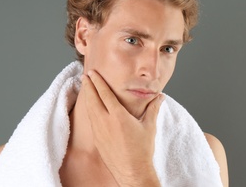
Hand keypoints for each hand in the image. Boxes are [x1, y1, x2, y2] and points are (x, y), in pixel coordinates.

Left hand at [81, 70, 163, 185]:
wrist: (132, 172)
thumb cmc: (141, 151)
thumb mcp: (149, 126)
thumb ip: (153, 108)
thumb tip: (160, 96)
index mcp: (118, 116)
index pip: (105, 94)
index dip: (98, 82)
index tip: (93, 73)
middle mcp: (105, 122)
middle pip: (93, 99)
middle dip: (88, 86)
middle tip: (85, 75)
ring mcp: (99, 131)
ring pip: (89, 109)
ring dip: (86, 97)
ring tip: (85, 87)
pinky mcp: (97, 139)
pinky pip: (90, 120)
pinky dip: (88, 110)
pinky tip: (89, 107)